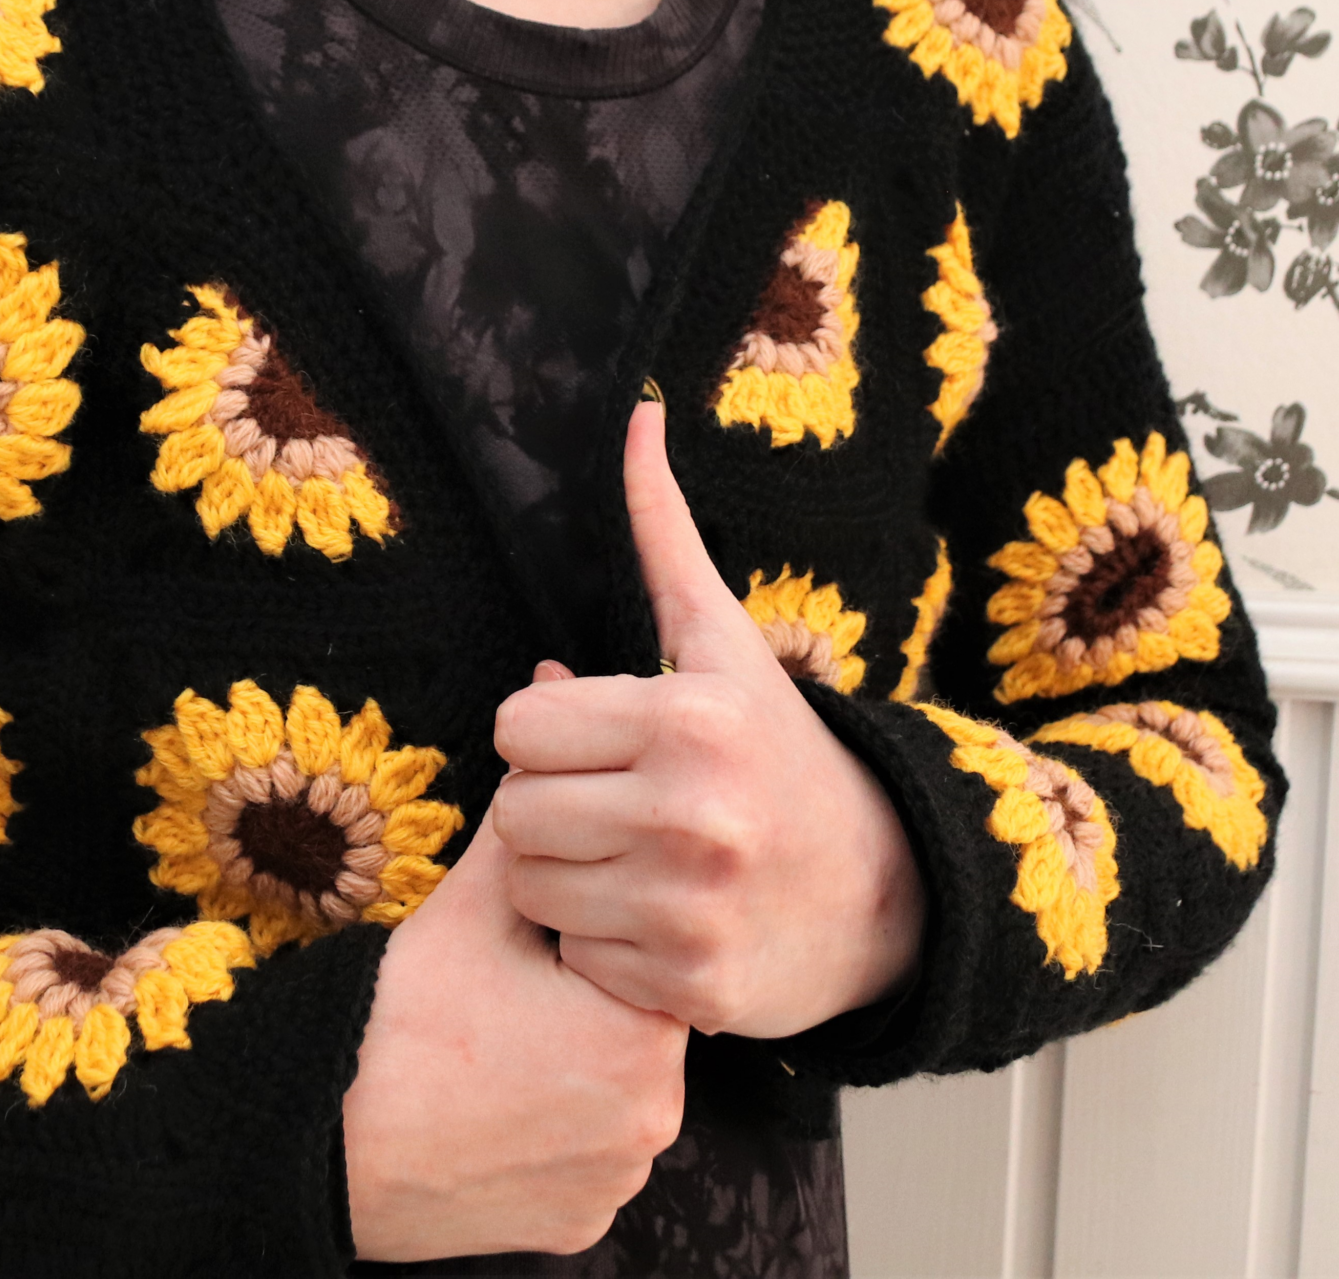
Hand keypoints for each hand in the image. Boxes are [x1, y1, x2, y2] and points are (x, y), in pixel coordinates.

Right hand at [342, 801, 687, 1261]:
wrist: (329, 1139)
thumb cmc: (405, 1019)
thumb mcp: (473, 906)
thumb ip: (528, 838)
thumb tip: (543, 781)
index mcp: (644, 1035)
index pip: (640, 957)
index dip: (582, 939)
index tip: (530, 946)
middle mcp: (653, 1122)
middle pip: (630, 1027)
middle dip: (581, 1001)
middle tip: (505, 995)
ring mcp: (617, 1184)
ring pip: (611, 1094)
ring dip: (571, 1066)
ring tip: (495, 1046)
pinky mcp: (579, 1225)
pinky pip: (584, 1158)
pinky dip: (549, 1131)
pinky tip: (494, 1105)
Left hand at [490, 398, 924, 1038]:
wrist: (887, 892)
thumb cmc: (780, 751)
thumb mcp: (723, 642)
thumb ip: (664, 534)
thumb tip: (638, 414)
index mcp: (688, 719)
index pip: (518, 726)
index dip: (545, 731)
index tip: (596, 738)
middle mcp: (690, 814)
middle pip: (515, 811)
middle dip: (549, 802)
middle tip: (609, 800)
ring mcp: (689, 909)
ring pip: (531, 888)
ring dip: (564, 875)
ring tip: (628, 855)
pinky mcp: (686, 988)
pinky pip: (573, 956)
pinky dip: (598, 943)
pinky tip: (653, 915)